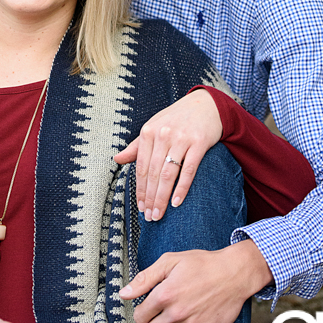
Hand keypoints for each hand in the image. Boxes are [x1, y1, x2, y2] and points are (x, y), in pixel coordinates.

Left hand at [114, 88, 221, 219]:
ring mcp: (181, 138)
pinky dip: (182, 188)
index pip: (141, 167)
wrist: (206, 105)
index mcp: (148, 132)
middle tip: (149, 217)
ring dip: (162, 198)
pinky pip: (189, 170)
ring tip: (159, 214)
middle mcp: (163, 134)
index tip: (140, 207)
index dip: (140, 190)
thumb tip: (116, 159)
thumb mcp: (154, 126)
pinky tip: (176, 203)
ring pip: (168, 174)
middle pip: (153, 173)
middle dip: (150, 198)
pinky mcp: (199, 143)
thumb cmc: (177, 119)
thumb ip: (136, 145)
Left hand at [118, 239, 272, 322]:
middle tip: (151, 322)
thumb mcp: (170, 261)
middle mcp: (176, 313)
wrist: (233, 274)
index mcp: (165, 294)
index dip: (139, 314)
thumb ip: (145, 278)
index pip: (140, 316)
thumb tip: (123, 293)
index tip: (145, 310)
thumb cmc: (202, 264)